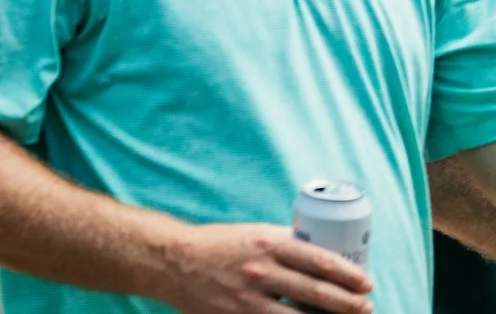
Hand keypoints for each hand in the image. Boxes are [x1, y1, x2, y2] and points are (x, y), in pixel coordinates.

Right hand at [153, 222, 371, 312]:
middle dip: (350, 304)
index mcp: (266, 243)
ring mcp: (249, 300)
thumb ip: (284, 242)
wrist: (173, 262)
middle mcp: (260, 270)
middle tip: (366, 307)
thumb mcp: (252, 233)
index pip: (320, 260)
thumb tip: (323, 251)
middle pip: (318, 292)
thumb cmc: (218, 245)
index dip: (349, 275)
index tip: (367, 283)